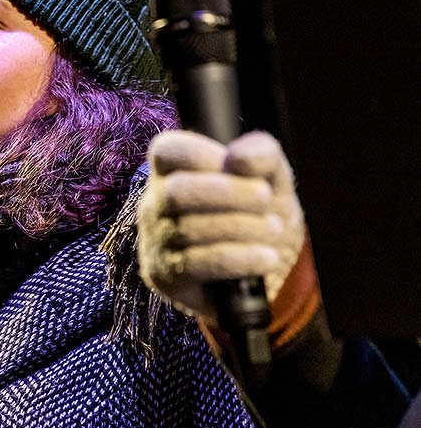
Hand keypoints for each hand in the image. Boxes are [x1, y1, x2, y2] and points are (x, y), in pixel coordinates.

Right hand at [136, 129, 305, 322]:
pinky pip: (198, 263)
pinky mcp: (165, 275)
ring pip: (189, 229)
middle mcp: (154, 204)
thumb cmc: (258, 214)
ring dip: (242, 227)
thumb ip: (263, 155)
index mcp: (171, 172)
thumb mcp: (272, 178)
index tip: (239, 166)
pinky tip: (266, 257)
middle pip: (177, 191)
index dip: (204, 154)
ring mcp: (155, 241)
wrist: (260, 272)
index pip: (167, 152)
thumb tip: (238, 158)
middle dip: (229, 193)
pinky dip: (240, 258)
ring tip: (273, 229)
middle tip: (265, 197)